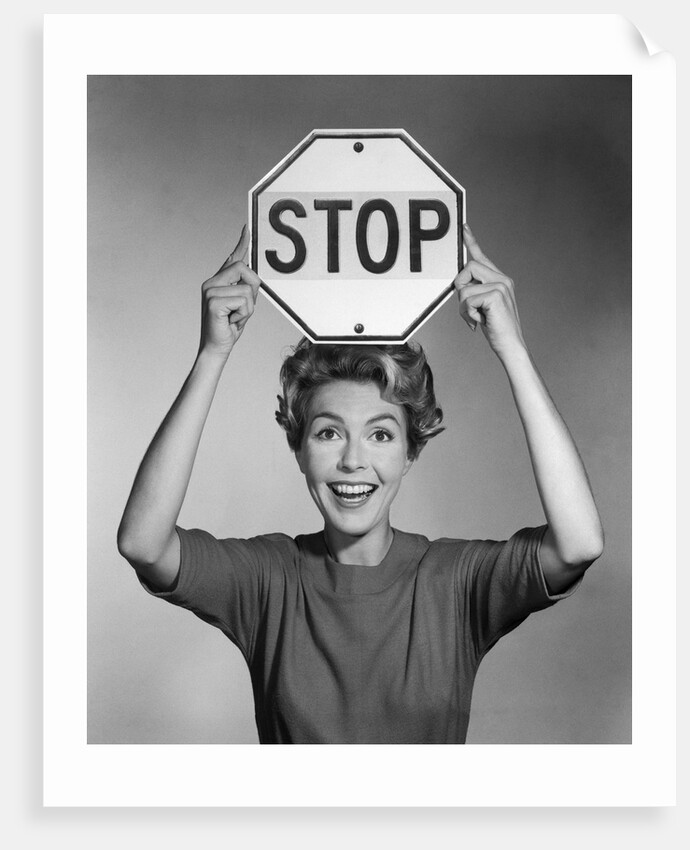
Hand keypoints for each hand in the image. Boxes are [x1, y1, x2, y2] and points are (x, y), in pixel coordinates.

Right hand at [199, 226, 262, 359]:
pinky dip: (243, 315)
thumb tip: (254, 274)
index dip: (241, 243)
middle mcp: (211, 282)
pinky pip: (243, 301)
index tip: (247, 228)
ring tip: (234, 317)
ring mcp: (210, 290)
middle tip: (242, 309)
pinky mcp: (213, 301)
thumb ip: (246, 288)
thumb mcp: (242, 304)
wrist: (216, 347)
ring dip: (248, 308)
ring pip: (247, 289)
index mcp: (218, 281)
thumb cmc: (229, 327)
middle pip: (244, 269)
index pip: (232, 258)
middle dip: (252, 290)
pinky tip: (230, 321)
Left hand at [453, 224, 525, 358]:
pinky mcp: (497, 294)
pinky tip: (479, 322)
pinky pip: (467, 299)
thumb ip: (474, 292)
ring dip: (463, 307)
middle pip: (467, 268)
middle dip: (460, 288)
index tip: (464, 227)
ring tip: (475, 318)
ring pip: (464, 286)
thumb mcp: (482, 307)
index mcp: (500, 279)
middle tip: (468, 308)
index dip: (471, 241)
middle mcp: (502, 278)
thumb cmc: (496, 329)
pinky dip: (468, 314)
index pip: (482, 257)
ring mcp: (501, 285)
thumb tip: (459, 284)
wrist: (511, 346)